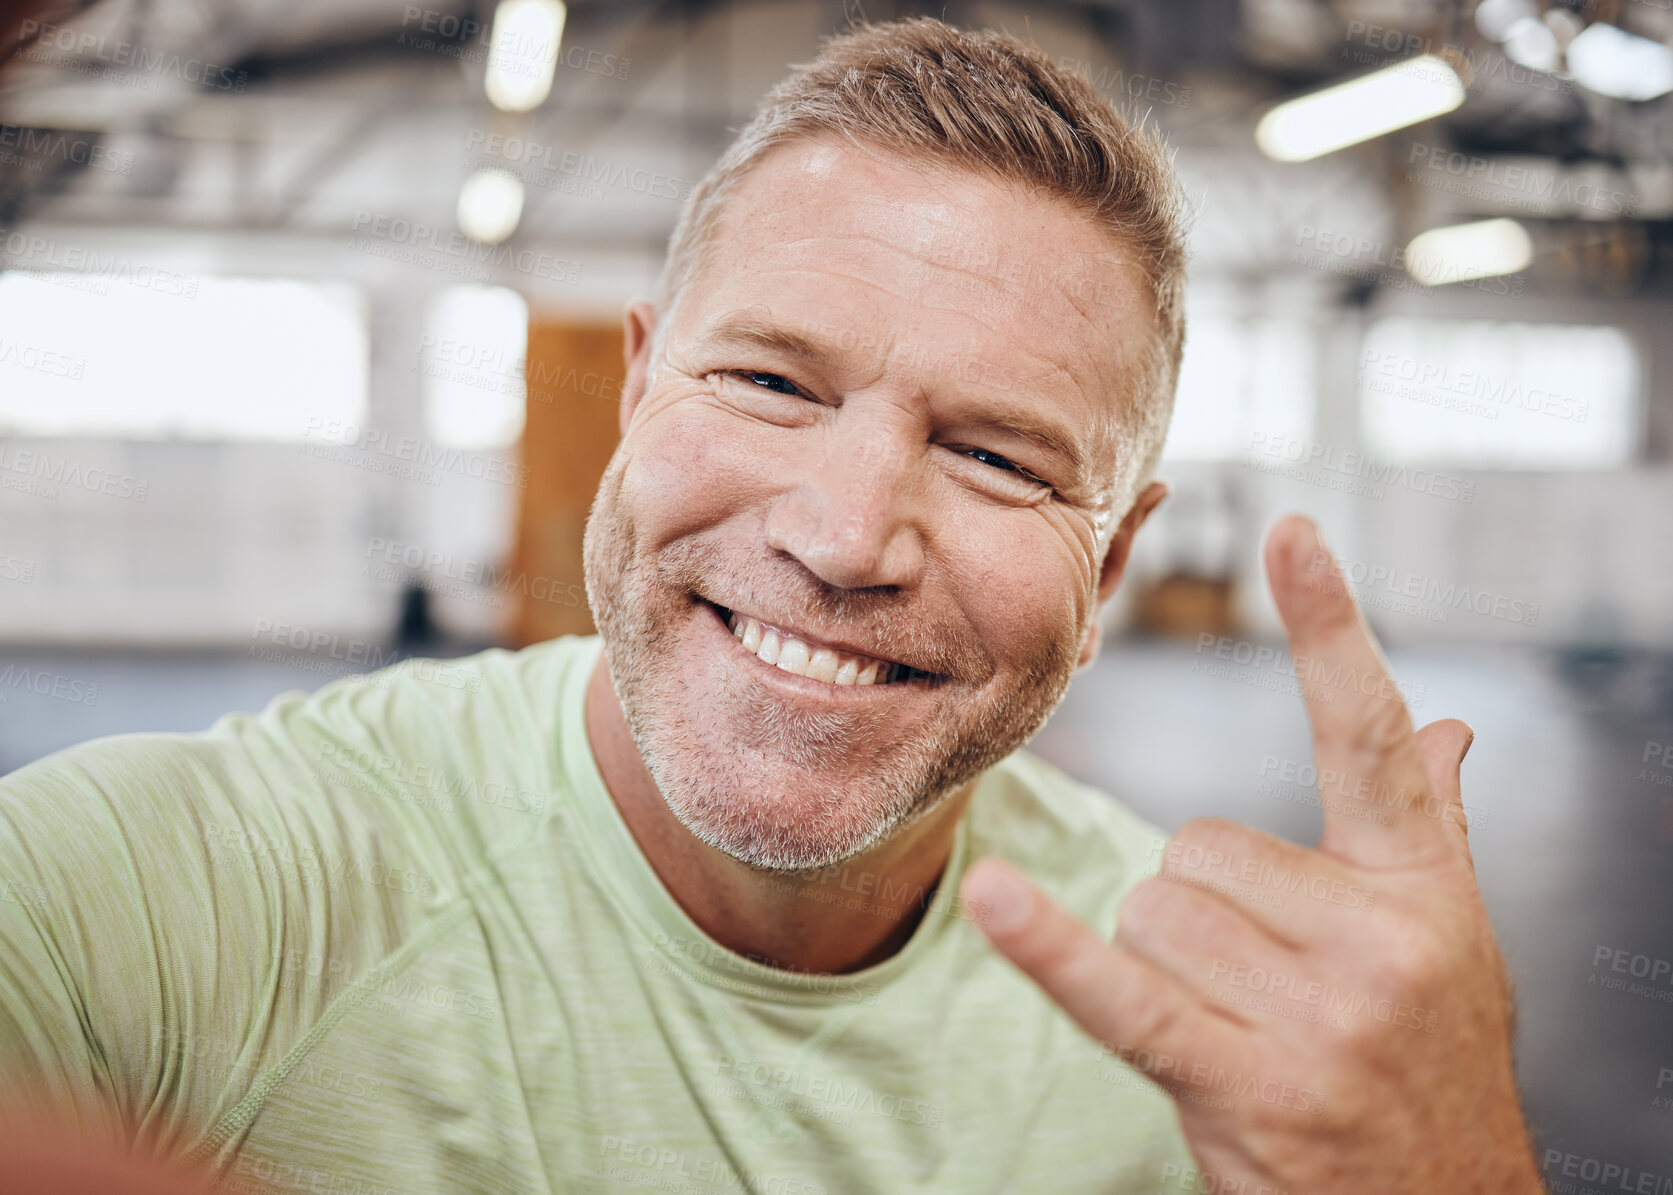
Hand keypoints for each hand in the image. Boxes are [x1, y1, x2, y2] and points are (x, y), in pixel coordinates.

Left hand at [961, 515, 1541, 1192]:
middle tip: (1255, 985)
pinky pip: (1123, 993)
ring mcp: (1317, 1016)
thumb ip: (1430, 830)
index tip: (1292, 531)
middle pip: (1196, 849)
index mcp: (1423, 891)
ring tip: (1235, 1026)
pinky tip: (995, 899)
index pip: (1367, 734)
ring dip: (1162, 967)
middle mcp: (1379, 940)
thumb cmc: (1430, 1072)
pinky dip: (1052, 953)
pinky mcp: (1246, 1084)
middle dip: (1200, 912)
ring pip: (1151, 913)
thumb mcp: (1452, 945)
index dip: (1330, 628)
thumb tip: (1449, 727)